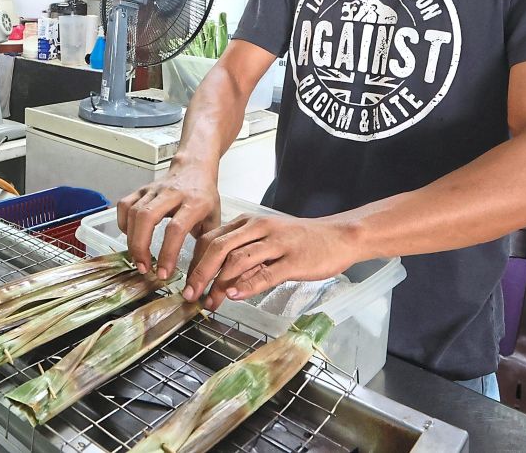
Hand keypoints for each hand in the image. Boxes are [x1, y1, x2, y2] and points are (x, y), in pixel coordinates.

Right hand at [117, 171, 220, 279]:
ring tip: (138, 260)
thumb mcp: (214, 220)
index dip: (167, 253)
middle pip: (147, 217)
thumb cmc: (205, 196)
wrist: (195, 167)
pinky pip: (124, 205)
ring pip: (134, 212)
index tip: (164, 273)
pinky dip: (123, 223)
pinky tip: (130, 236)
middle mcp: (171, 194)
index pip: (175, 229)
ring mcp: (153, 190)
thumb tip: (197, 276)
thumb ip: (205, 247)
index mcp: (193, 202)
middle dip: (141, 247)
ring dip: (131, 240)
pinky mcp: (141, 189)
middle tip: (144, 268)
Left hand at [184, 214, 357, 310]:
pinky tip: (235, 296)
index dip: (195, 262)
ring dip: (219, 283)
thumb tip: (216, 281)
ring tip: (209, 301)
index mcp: (248, 223)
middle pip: (218, 248)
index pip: (211, 239)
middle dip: (200, 273)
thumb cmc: (299, 241)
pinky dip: (247, 285)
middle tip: (190, 295)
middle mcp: (258, 229)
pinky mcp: (293, 260)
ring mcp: (276, 243)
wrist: (337, 236)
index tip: (187, 284)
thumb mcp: (265, 240)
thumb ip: (242, 256)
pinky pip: (265, 273)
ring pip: (238, 260)